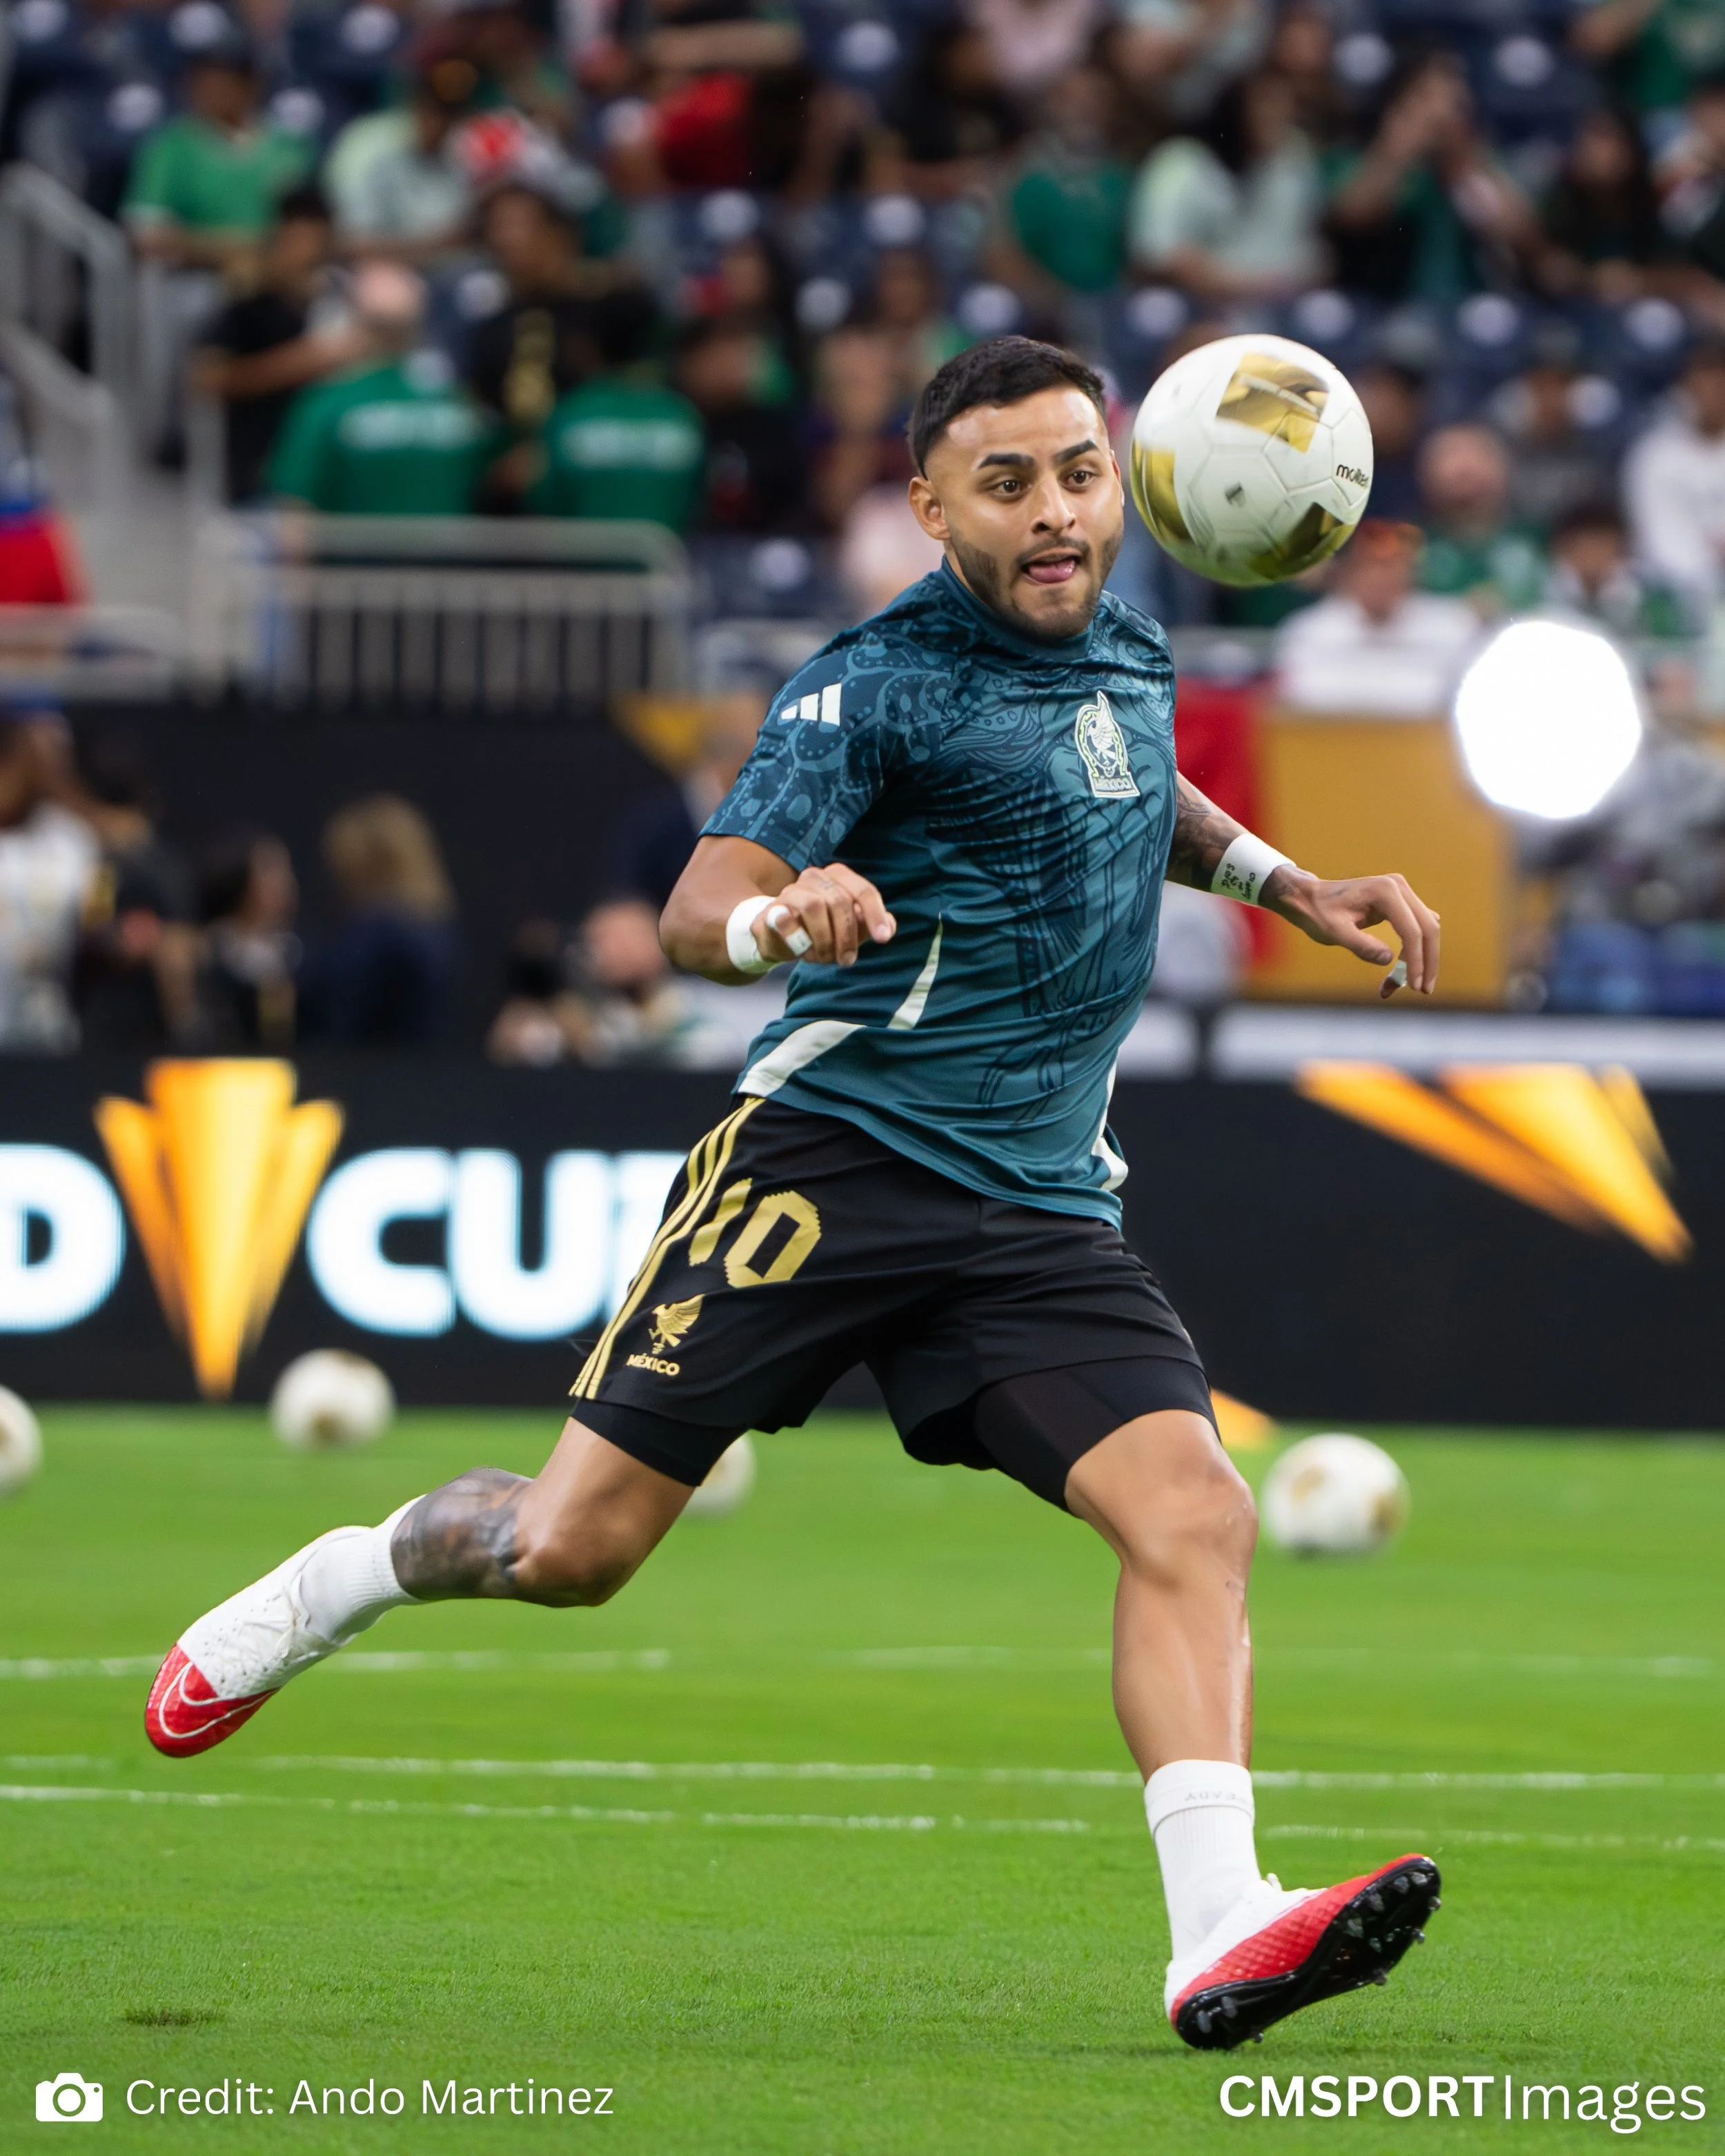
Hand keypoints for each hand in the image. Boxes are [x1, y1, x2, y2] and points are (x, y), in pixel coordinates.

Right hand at [756, 862, 895, 967]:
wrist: (777, 937)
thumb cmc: (819, 930)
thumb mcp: (849, 929)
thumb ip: (870, 925)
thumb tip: (890, 926)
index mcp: (837, 876)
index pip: (863, 890)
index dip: (876, 914)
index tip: (883, 939)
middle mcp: (814, 877)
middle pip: (840, 901)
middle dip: (847, 936)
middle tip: (846, 960)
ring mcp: (791, 890)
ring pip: (814, 906)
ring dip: (824, 939)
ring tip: (823, 957)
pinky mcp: (771, 909)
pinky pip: (784, 918)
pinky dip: (796, 937)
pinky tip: (801, 949)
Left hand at [1265, 868, 1439, 997]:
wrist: (1310, 898)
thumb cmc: (1318, 913)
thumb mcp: (1334, 932)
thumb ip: (1361, 945)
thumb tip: (1389, 960)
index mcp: (1385, 891)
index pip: (1412, 930)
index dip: (1416, 961)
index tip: (1413, 986)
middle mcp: (1399, 887)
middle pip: (1429, 929)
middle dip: (1427, 962)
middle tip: (1423, 991)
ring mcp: (1402, 894)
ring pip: (1426, 930)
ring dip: (1421, 960)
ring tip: (1400, 986)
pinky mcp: (1400, 904)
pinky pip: (1416, 929)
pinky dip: (1413, 951)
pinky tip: (1401, 971)